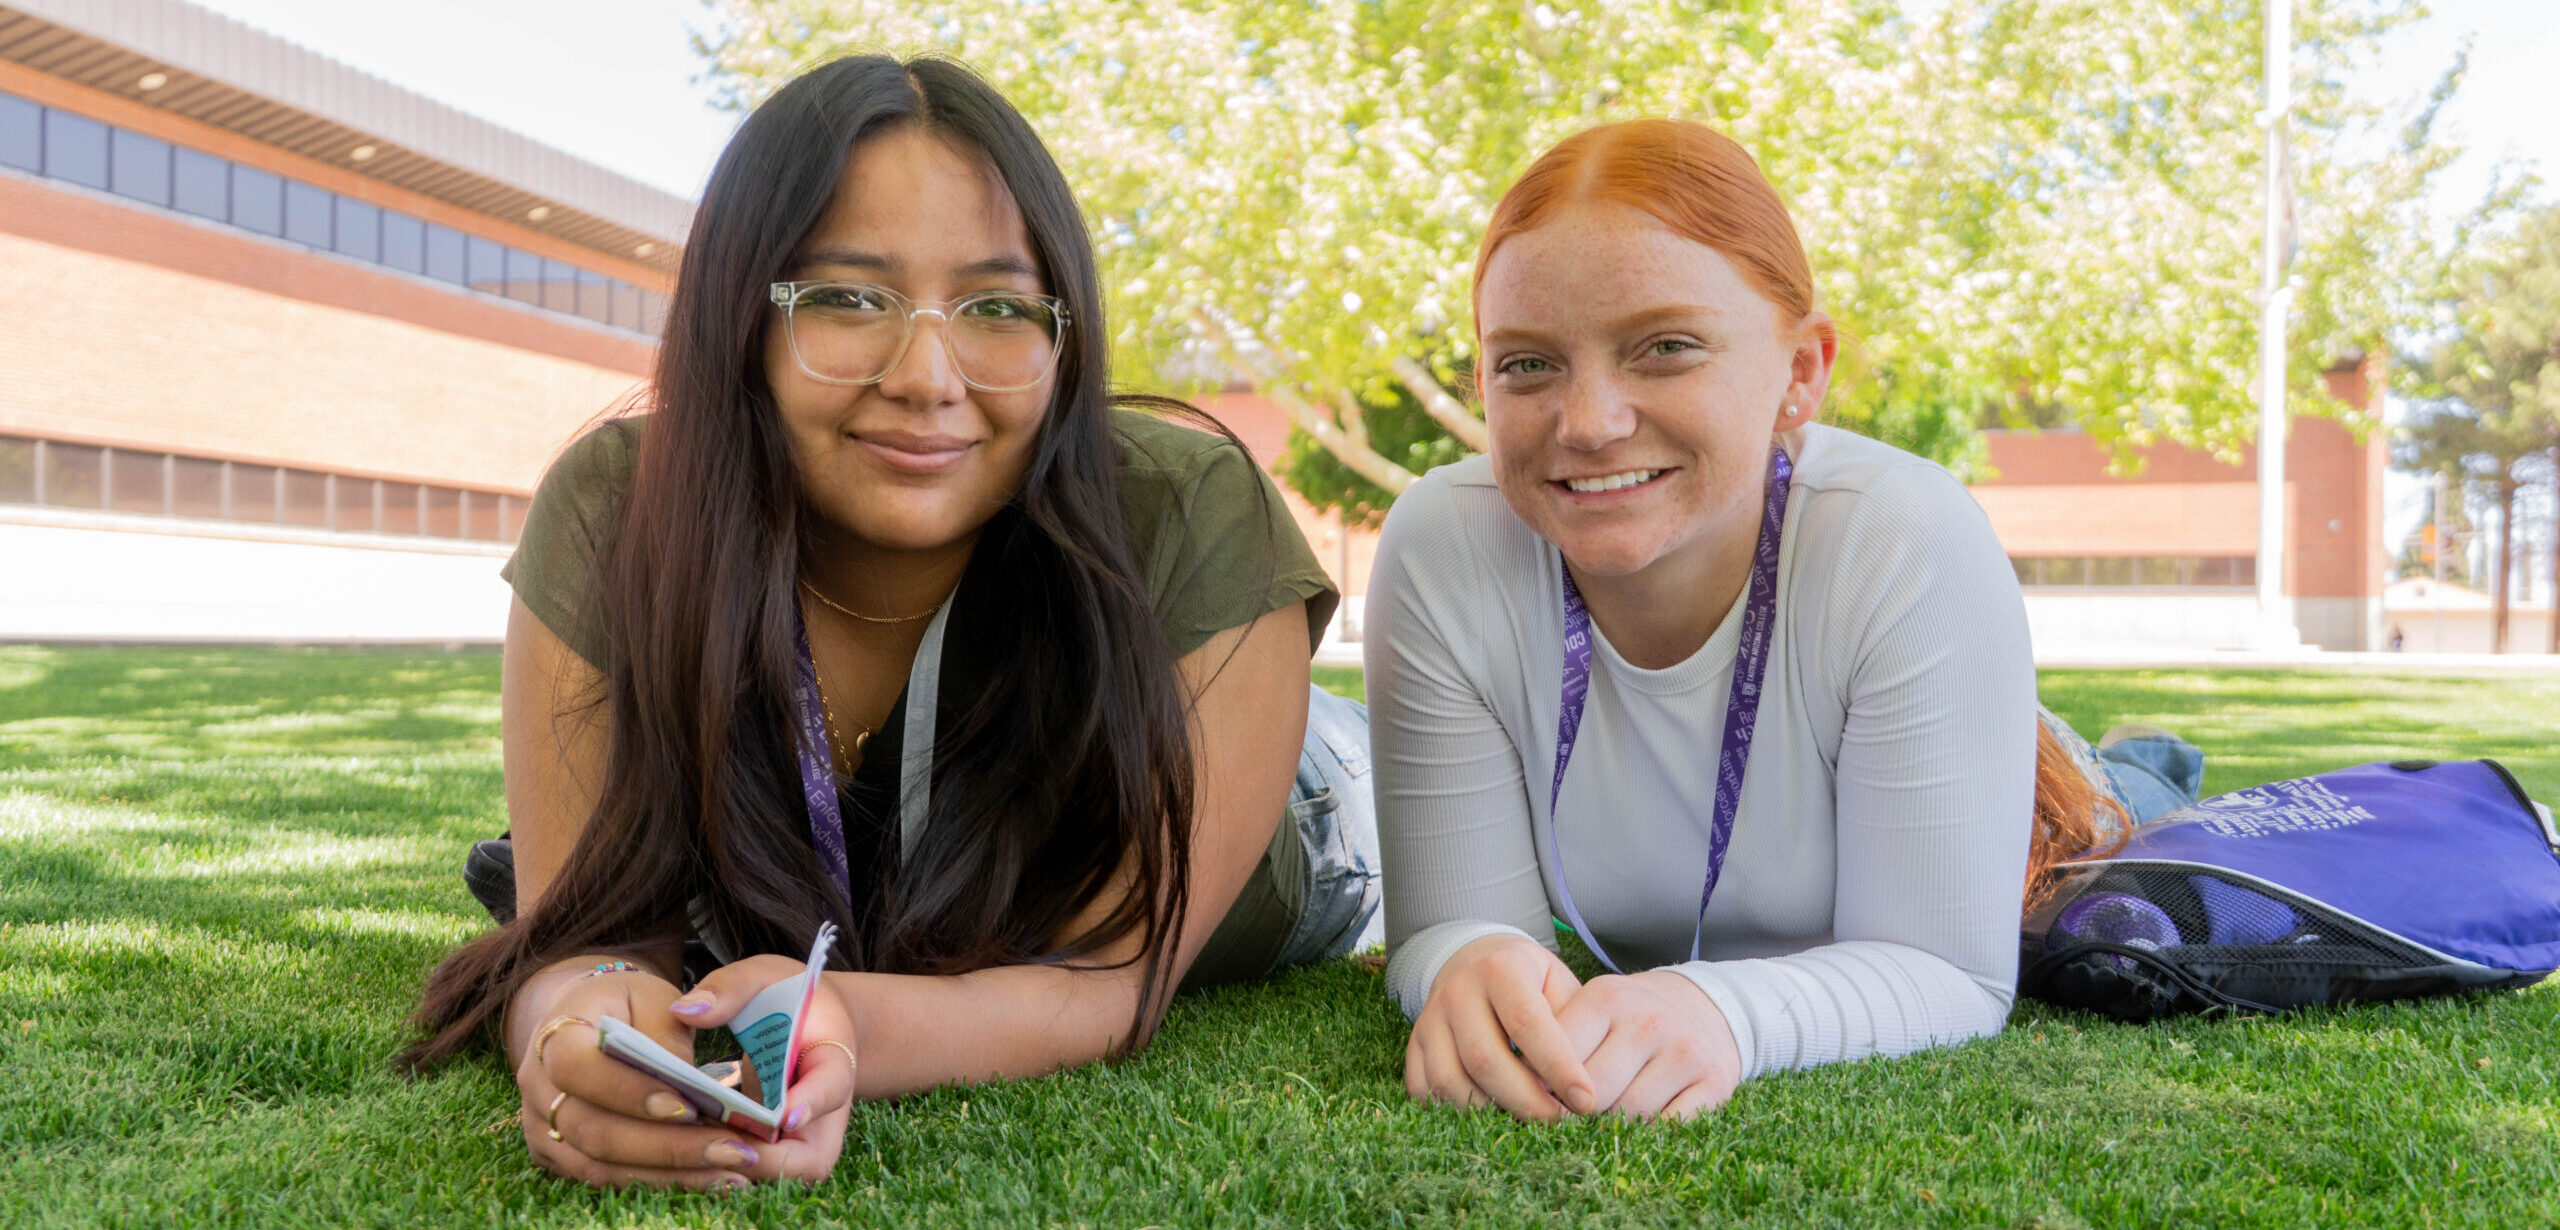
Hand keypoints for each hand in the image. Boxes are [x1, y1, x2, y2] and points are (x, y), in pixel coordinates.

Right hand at [518, 966, 772, 1189]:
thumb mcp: (651, 995)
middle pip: (593, 1131)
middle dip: (666, 1146)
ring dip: (669, 1173)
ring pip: (600, 1165)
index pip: (577, 1068)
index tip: (687, 1106)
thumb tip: (687, 1075)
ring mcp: (542, 1128)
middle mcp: (539, 1088)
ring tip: (731, 1171)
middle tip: (732, 1149)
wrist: (584, 1019)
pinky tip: (707, 1177)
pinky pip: (605, 1178)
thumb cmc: (624, 1004)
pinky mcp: (558, 1156)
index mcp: (555, 1036)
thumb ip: (668, 1027)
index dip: (628, 1091)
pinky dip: (657, 1181)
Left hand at [664, 954, 860, 1183]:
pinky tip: (679, 1142)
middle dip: (750, 1153)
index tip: (786, 1115)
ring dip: (727, 1164)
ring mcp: (805, 1144)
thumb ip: (729, 988)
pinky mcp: (780, 1159)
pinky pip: (750, 1175)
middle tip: (697, 1133)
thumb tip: (684, 1009)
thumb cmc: (787, 998)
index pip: (831, 1087)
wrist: (811, 1026)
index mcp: (835, 1061)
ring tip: (678, 1138)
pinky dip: (716, 1166)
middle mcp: (826, 1115)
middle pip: (802, 1157)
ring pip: (773, 1176)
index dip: (812, 1103)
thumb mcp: (764, 976)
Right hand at [1404, 934, 1595, 1120]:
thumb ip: (1573, 1027)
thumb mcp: (1560, 985)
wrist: (1476, 963)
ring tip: (1523, 1122)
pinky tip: (1487, 1117)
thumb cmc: (1532, 983)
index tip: (1584, 1101)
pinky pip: (1424, 1091)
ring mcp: (1429, 1018)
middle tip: (1558, 1121)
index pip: (1527, 1023)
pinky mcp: (1413, 1044)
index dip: (1558, 1067)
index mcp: (1500, 968)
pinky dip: (1454, 1113)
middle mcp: (1457, 990)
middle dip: (1525, 1100)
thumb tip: (1577, 1088)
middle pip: (1484, 1059)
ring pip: (1449, 1081)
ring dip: (1489, 1113)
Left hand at [1551, 970, 1742, 1120]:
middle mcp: (1648, 1021)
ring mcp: (1685, 1052)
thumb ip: (1559, 1041)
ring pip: (1629, 1114)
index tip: (1543, 1094)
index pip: (1559, 1057)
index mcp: (1607, 997)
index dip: (1545, 1085)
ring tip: (1613, 1108)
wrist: (1706, 1006)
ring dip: (1614, 1123)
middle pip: (1592, 1093)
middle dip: (1578, 1109)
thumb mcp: (1594, 1008)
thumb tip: (1525, 1091)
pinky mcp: (1716, 1082)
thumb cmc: (1632, 1015)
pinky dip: (1651, 1132)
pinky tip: (1645, 1117)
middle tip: (1577, 1109)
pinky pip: (1669, 1127)